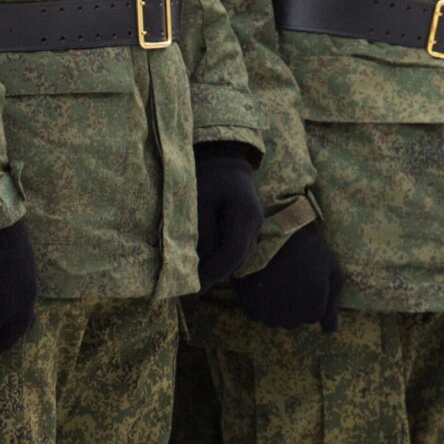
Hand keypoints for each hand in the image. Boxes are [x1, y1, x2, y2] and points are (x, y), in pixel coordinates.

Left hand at [193, 142, 263, 285]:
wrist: (223, 156)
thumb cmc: (207, 174)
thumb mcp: (198, 201)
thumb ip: (200, 232)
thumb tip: (195, 265)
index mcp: (245, 215)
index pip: (231, 253)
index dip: (212, 272)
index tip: (193, 286)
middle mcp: (255, 223)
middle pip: (236, 259)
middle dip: (214, 274)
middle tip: (189, 288)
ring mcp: (255, 225)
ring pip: (237, 256)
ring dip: (217, 267)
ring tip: (194, 278)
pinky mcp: (248, 226)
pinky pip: (235, 248)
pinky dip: (221, 257)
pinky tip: (203, 262)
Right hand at [228, 222, 343, 330]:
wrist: (271, 233)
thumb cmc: (307, 248)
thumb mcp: (331, 272)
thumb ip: (332, 304)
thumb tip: (328, 331)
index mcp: (314, 311)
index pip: (311, 316)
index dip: (308, 295)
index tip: (302, 276)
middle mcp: (293, 319)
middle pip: (292, 319)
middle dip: (291, 302)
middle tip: (288, 276)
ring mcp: (271, 316)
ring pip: (273, 318)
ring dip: (274, 303)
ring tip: (273, 277)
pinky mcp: (251, 309)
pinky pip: (256, 313)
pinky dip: (257, 301)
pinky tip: (260, 281)